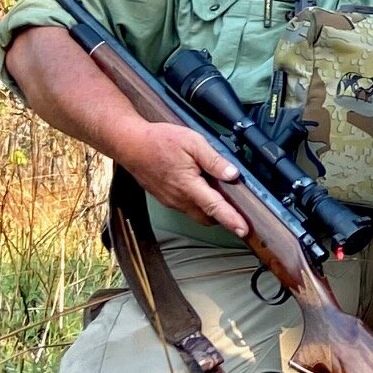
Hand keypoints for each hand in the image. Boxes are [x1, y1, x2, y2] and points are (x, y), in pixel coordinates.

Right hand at [115, 121, 249, 235]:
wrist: (129, 144)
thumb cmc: (158, 141)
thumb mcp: (193, 143)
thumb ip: (214, 160)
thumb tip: (233, 174)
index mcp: (188, 186)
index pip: (215, 208)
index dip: (231, 220)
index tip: (243, 230)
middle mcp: (179, 198)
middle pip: (208, 217)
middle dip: (224, 218)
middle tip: (240, 211)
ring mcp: (170, 200)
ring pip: (196, 213)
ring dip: (210, 210)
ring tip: (222, 196)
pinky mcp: (165, 198)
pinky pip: (186, 207)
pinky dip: (198, 203)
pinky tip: (202, 188)